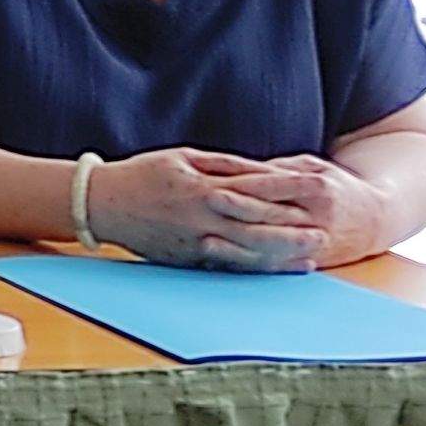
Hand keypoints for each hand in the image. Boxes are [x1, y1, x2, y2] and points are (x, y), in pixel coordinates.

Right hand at [83, 147, 322, 270]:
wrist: (101, 203)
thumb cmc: (144, 174)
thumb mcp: (185, 157)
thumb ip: (228, 166)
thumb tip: (265, 171)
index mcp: (202, 189)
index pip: (256, 191)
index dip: (290, 192)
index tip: (319, 191)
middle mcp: (201, 219)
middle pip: (257, 227)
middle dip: (293, 232)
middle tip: (325, 234)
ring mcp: (194, 243)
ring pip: (246, 251)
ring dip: (280, 256)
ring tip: (311, 256)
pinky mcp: (188, 259)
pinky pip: (227, 265)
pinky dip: (255, 268)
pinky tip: (275, 269)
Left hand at [216, 154, 388, 269]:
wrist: (377, 221)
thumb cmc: (337, 187)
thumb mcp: (315, 168)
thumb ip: (279, 169)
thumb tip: (240, 169)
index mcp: (319, 190)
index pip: (275, 189)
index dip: (243, 190)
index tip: (211, 188)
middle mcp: (317, 220)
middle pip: (270, 219)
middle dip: (235, 217)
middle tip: (200, 213)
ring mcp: (314, 246)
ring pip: (270, 249)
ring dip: (237, 249)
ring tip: (203, 244)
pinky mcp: (311, 264)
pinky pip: (276, 267)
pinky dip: (250, 267)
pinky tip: (225, 265)